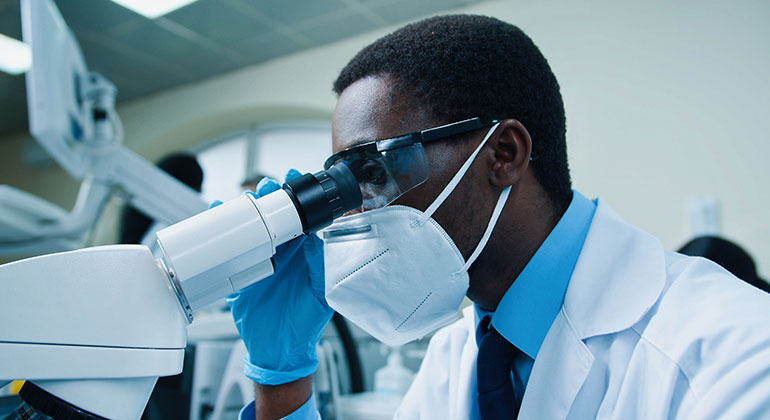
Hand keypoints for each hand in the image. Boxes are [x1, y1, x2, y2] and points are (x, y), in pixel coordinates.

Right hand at [226, 169, 332, 384]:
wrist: (279, 351)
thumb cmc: (304, 324)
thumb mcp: (320, 295)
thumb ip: (319, 269)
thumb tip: (315, 241)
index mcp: (302, 254)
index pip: (300, 218)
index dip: (296, 198)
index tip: (294, 179)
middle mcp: (280, 254)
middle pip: (271, 217)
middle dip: (267, 198)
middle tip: (264, 188)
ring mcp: (257, 262)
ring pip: (248, 229)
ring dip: (243, 211)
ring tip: (239, 199)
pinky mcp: (237, 275)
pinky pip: (225, 252)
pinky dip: (217, 236)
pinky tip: (213, 220)